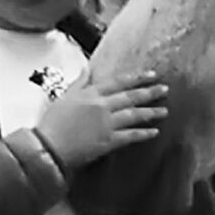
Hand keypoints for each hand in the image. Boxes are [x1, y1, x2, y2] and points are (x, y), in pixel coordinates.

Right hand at [36, 70, 169, 168]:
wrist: (48, 146)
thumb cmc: (53, 123)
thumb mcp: (65, 96)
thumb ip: (80, 82)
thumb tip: (87, 68)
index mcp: (91, 93)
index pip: (119, 82)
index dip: (137, 78)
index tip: (152, 75)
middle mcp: (102, 106)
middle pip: (131, 96)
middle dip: (150, 92)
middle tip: (165, 89)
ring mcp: (107, 123)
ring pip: (134, 115)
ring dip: (151, 112)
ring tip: (164, 111)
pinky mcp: (109, 141)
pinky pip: (131, 136)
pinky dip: (144, 134)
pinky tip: (154, 132)